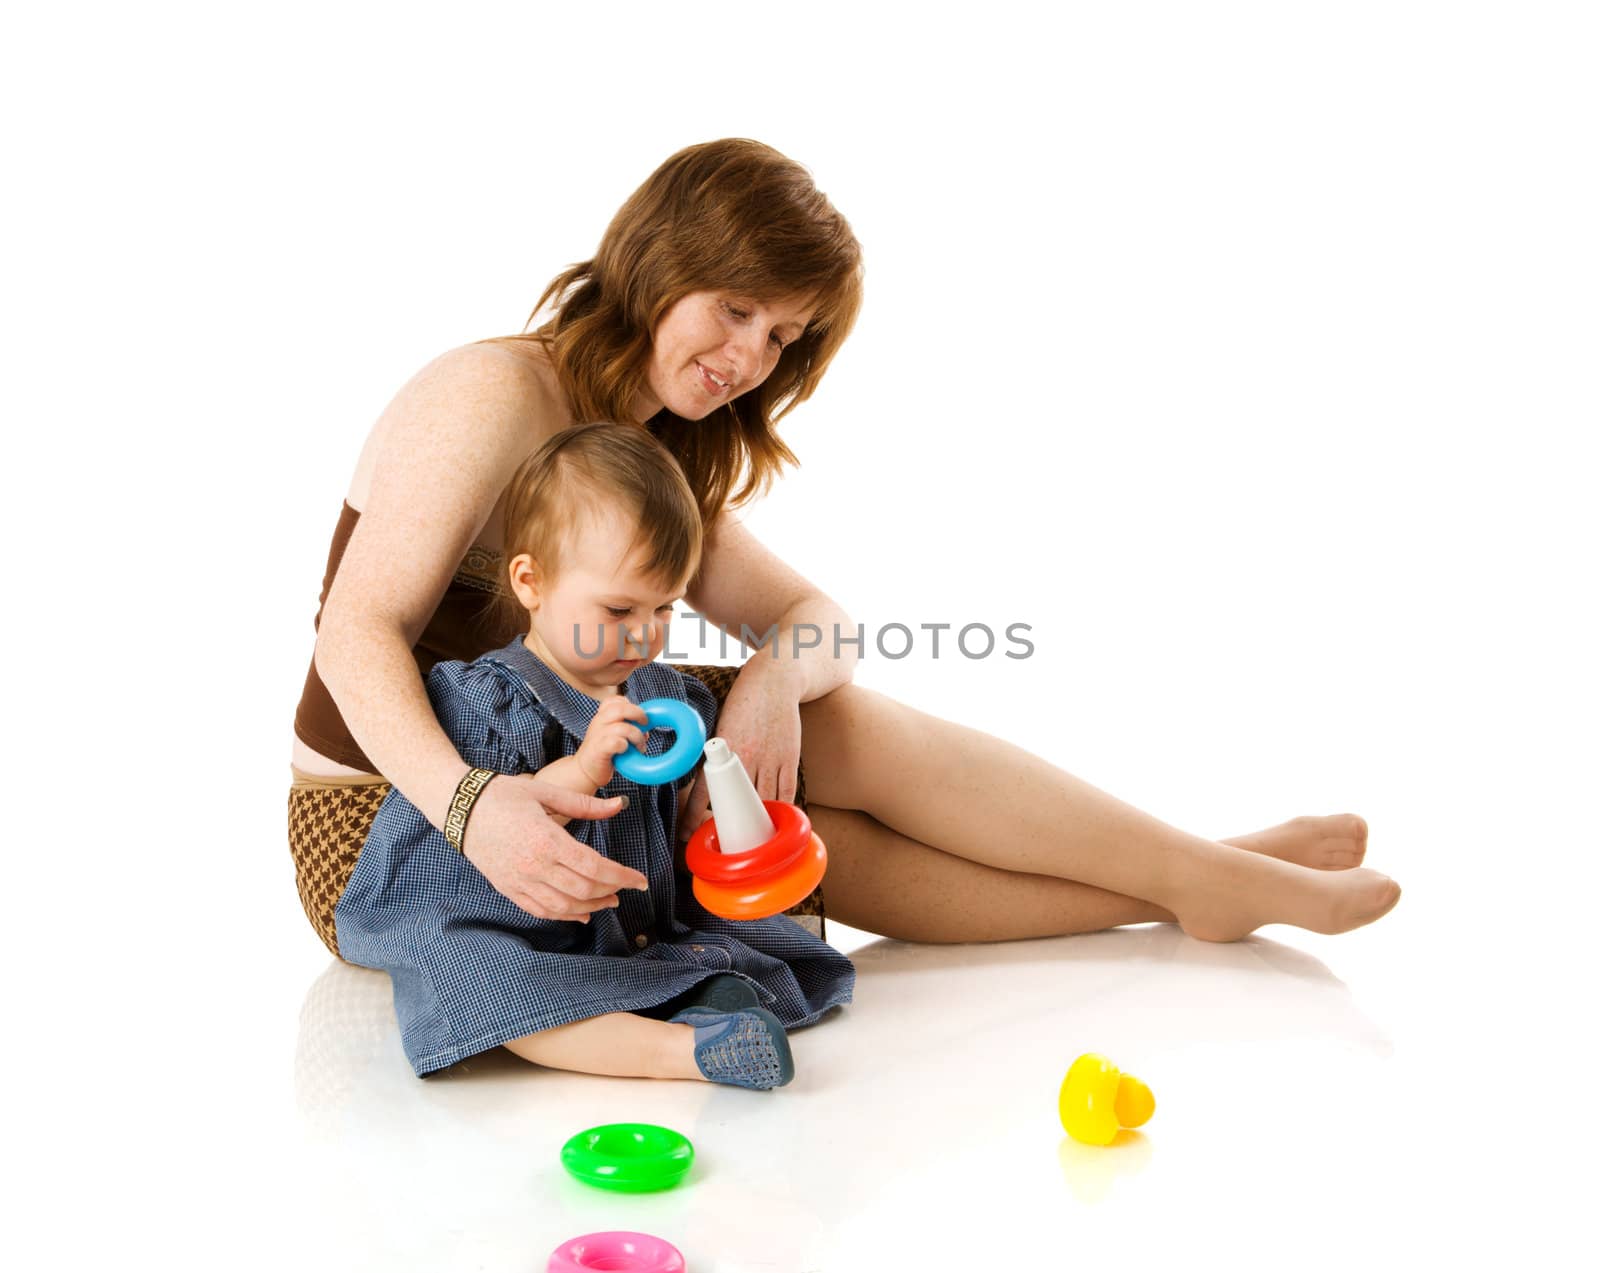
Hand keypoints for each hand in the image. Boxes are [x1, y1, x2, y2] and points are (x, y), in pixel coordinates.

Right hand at [462, 774, 646, 921]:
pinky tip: (579, 914)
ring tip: (608, 901)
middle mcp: (534, 865)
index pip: (594, 867)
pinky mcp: (509, 888)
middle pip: (584, 889)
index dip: (622, 876)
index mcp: (547, 840)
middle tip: (627, 887)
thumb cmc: (502, 795)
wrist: (460, 808)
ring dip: (591, 907)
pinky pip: (540, 910)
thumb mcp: (546, 792)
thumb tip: (619, 804)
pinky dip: (563, 915)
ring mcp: (520, 880)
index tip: (640, 880)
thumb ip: (586, 803)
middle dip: (611, 891)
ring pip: (564, 905)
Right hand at [574, 695, 651, 788]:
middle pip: (621, 708)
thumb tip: (646, 729)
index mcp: (602, 717)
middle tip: (646, 725)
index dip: (631, 705)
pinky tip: (626, 752)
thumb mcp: (612, 734)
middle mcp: (599, 722)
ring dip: (637, 736)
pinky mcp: (599, 749)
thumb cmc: (602, 753)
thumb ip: (626, 727)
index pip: (616, 700)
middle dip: (639, 714)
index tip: (638, 718)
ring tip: (640, 746)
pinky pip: (615, 742)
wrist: (584, 771)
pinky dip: (625, 746)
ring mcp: (598, 735)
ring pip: (622, 727)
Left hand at [680, 659, 802, 842]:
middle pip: (734, 802)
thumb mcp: (721, 725)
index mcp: (721, 748)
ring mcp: (769, 758)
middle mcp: (745, 756)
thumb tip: (709, 781)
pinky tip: (774, 820)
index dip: (694, 815)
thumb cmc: (744, 703)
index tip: (686, 834)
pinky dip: (780, 809)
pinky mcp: (789, 758)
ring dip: (754, 823)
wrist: (775, 681)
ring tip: (748, 837)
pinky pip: (785, 793)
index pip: (703, 789)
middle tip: (721, 841)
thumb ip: (716, 754)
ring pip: (761, 802)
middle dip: (726, 825)